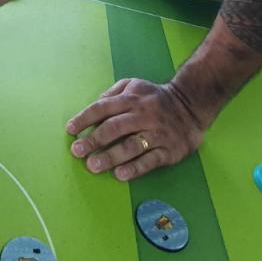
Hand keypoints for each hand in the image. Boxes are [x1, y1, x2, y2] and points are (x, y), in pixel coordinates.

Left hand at [65, 77, 207, 180]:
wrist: (191, 106)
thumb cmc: (154, 98)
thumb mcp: (134, 85)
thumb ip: (112, 94)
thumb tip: (93, 106)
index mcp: (131, 98)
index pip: (103, 108)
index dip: (85, 118)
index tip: (70, 130)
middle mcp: (143, 115)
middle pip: (114, 128)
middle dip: (93, 140)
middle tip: (77, 151)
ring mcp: (157, 133)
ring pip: (131, 146)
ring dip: (110, 157)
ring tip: (93, 166)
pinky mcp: (169, 150)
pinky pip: (150, 161)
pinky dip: (134, 168)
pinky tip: (120, 174)